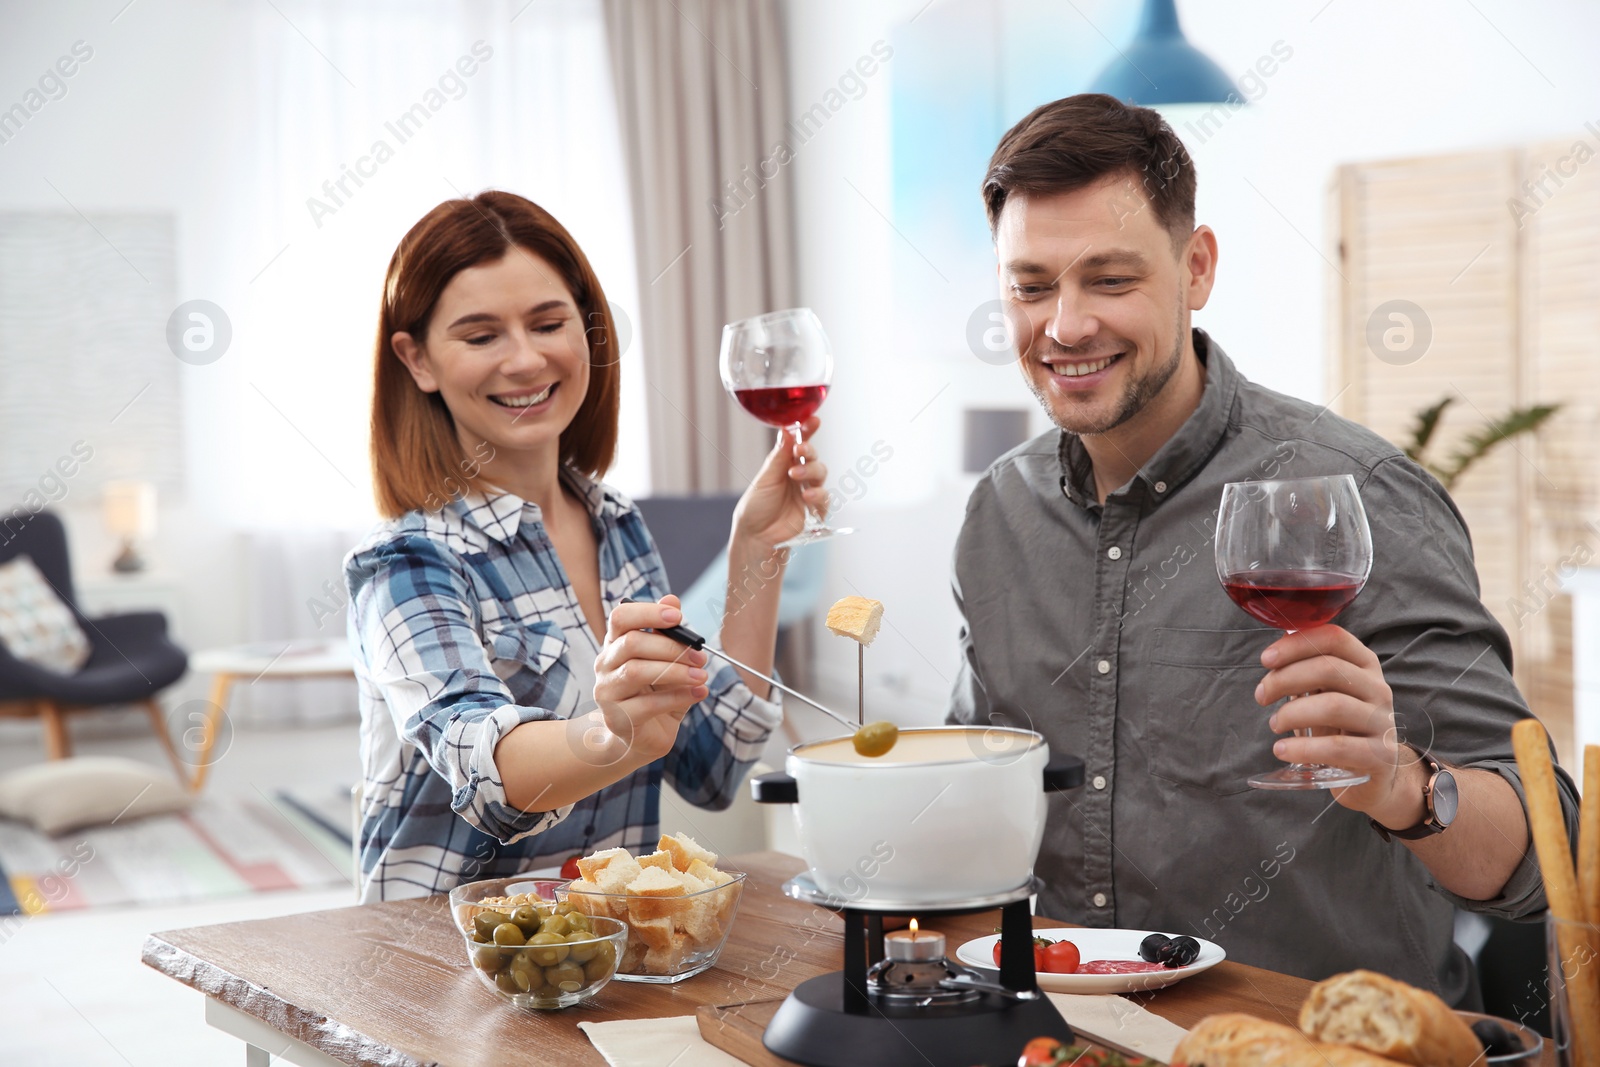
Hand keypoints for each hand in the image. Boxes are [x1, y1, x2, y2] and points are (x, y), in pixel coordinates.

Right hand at [594, 595, 709, 764]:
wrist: (642, 737)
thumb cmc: (655, 693)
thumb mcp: (666, 660)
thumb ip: (668, 633)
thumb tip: (672, 599)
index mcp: (615, 644)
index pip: (621, 618)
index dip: (648, 612)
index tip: (677, 616)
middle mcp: (605, 664)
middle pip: (632, 643)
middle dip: (671, 647)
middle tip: (700, 655)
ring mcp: (607, 692)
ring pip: (637, 672)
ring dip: (676, 671)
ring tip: (702, 676)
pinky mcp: (618, 718)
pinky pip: (648, 704)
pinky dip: (678, 697)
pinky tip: (699, 693)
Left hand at [732, 415, 829, 549]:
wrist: (756, 536)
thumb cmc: (756, 507)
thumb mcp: (765, 479)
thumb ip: (779, 457)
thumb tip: (787, 431)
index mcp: (785, 464)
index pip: (799, 443)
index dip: (808, 431)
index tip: (813, 420)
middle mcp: (799, 475)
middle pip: (813, 456)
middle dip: (809, 450)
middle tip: (800, 450)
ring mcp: (808, 491)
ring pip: (820, 473)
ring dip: (811, 470)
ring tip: (796, 475)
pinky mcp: (815, 510)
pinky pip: (824, 498)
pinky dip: (818, 494)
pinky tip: (807, 495)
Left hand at [1256, 625, 1426, 822]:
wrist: (1375, 771)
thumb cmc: (1341, 725)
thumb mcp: (1327, 692)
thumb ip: (1306, 670)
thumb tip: (1274, 653)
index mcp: (1365, 664)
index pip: (1334, 638)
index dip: (1296, 644)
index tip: (1266, 659)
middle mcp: (1378, 688)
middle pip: (1328, 669)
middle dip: (1284, 679)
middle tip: (1262, 696)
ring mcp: (1382, 722)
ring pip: (1333, 706)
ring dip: (1292, 713)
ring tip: (1275, 724)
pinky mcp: (1379, 755)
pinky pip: (1338, 748)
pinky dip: (1303, 748)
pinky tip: (1282, 749)